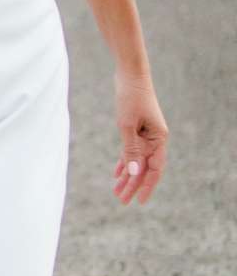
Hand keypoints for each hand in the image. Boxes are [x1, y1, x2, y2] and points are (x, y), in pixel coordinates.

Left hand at [113, 71, 166, 203]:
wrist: (130, 75)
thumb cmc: (130, 98)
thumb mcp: (127, 125)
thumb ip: (130, 149)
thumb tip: (134, 172)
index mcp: (159, 139)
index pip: (155, 169)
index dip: (147, 186)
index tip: (139, 201)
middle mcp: (155, 139)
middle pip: (144, 167)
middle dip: (133, 185)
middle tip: (122, 201)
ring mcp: (146, 134)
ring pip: (137, 161)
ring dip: (127, 176)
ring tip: (117, 191)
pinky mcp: (136, 129)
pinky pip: (131, 151)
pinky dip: (124, 162)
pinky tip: (117, 174)